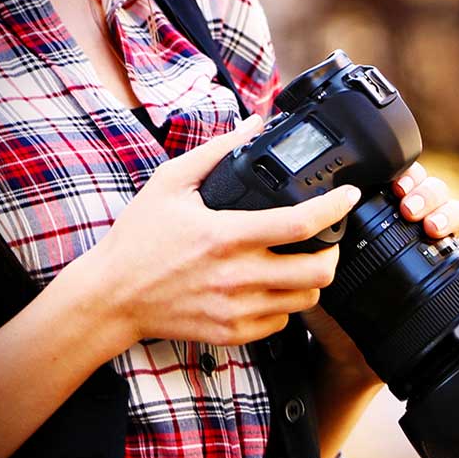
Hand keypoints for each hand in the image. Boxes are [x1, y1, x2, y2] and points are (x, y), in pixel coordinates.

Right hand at [78, 115, 360, 347]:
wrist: (109, 297)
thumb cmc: (138, 239)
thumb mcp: (169, 183)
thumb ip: (216, 151)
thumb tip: (253, 124)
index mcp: (226, 235)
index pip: (299, 223)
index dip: (334, 207)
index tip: (348, 196)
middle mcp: (237, 276)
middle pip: (318, 271)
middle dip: (332, 253)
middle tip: (326, 240)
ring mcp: (236, 309)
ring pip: (305, 300)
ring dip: (311, 279)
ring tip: (299, 263)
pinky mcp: (232, 333)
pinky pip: (281, 323)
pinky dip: (285, 305)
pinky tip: (272, 288)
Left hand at [303, 161, 458, 386]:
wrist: (347, 350)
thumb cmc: (332, 307)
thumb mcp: (320, 267)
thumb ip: (319, 242)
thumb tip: (318, 214)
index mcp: (385, 216)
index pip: (406, 179)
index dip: (407, 175)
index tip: (395, 187)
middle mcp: (414, 228)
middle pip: (435, 191)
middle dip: (426, 194)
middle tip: (409, 210)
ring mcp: (436, 251)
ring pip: (458, 215)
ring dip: (450, 214)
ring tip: (433, 228)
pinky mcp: (453, 280)